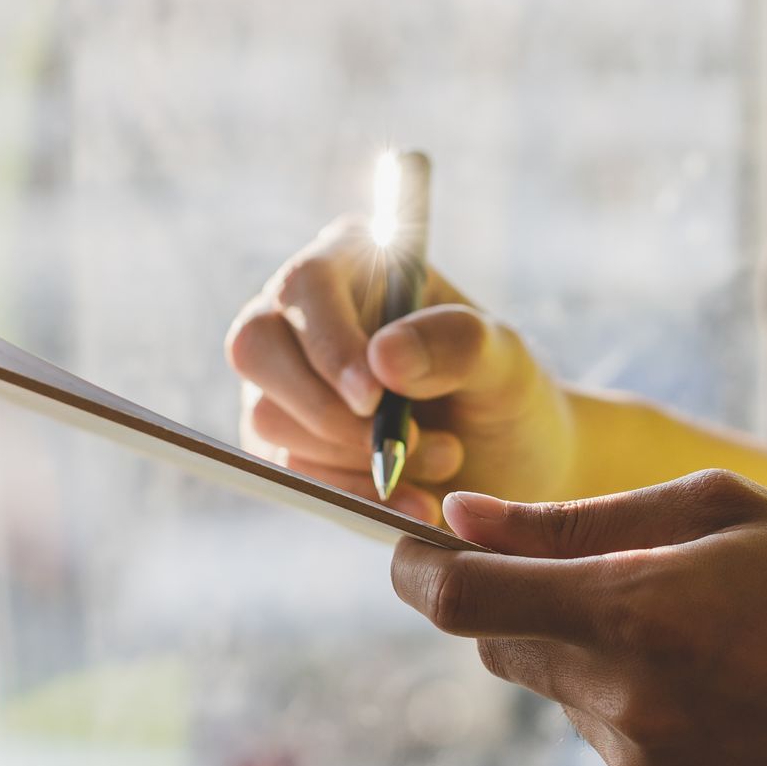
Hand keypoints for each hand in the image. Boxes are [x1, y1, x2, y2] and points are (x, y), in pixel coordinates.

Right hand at [226, 215, 578, 523]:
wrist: (511, 465)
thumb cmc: (505, 393)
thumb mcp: (507, 363)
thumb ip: (458, 345)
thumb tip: (382, 355)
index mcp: (354, 263)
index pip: (307, 284)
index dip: (329, 342)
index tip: (374, 399)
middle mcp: (303, 315)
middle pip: (256, 346)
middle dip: (327, 410)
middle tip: (407, 445)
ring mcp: (285, 381)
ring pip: (268, 417)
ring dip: (356, 456)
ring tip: (445, 458)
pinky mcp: (285, 444)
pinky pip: (290, 474)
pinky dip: (353, 495)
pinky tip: (413, 502)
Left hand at [390, 469, 766, 765]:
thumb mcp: (725, 515)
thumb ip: (578, 521)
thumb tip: (465, 522)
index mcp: (639, 614)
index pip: (464, 598)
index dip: (417, 570)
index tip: (405, 553)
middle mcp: (630, 708)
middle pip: (506, 647)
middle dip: (530, 605)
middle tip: (620, 582)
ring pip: (569, 702)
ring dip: (605, 667)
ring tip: (718, 655)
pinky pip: (618, 757)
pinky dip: (647, 724)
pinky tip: (735, 711)